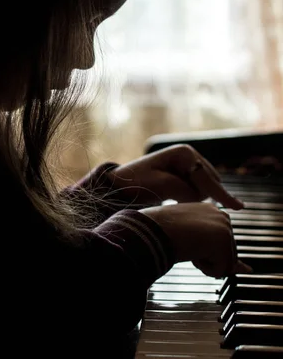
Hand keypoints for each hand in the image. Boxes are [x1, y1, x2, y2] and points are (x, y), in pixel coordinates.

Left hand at [111, 144, 243, 209]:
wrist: (121, 184)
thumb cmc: (137, 182)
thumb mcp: (161, 185)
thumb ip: (185, 190)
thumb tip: (201, 198)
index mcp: (185, 153)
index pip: (207, 179)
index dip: (221, 195)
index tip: (238, 207)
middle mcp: (190, 155)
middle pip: (208, 184)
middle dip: (197, 196)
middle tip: (172, 199)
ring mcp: (189, 165)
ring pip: (204, 190)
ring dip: (192, 198)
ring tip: (169, 197)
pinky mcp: (186, 175)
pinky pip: (197, 192)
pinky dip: (189, 198)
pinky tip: (173, 199)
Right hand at [142, 202, 251, 277]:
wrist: (153, 229)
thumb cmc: (162, 232)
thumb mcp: (192, 238)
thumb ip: (216, 250)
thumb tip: (247, 270)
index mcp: (212, 211)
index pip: (221, 243)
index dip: (203, 250)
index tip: (187, 240)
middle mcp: (222, 215)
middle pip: (227, 255)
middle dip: (207, 257)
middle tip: (186, 244)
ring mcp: (224, 226)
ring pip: (224, 264)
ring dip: (205, 263)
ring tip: (187, 246)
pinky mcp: (223, 240)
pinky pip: (220, 271)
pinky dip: (205, 269)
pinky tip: (191, 252)